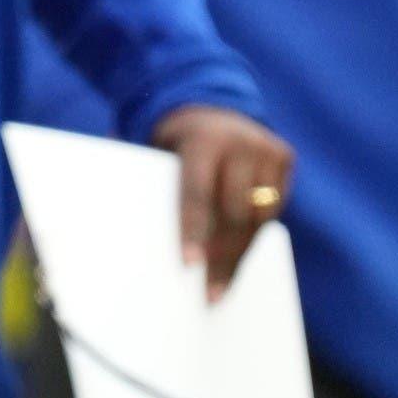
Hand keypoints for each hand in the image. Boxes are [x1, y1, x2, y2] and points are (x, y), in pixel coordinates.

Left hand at [153, 103, 294, 301]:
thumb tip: (112, 226)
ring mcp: (265, 148)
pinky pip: (273, 208)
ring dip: (240, 254)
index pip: (197, 193)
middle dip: (221, 256)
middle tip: (209, 294)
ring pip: (258, 217)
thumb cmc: (169, 141)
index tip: (189, 265)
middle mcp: (239, 141)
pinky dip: (256, 234)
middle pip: (233, 213)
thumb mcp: (153, 149)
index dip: (192, 231)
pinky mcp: (284, 156)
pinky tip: (239, 258)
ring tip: (224, 286)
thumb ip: (142, 179)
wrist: (208, 103)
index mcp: (200, 139)